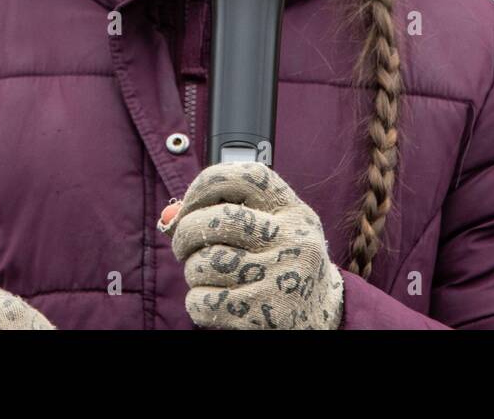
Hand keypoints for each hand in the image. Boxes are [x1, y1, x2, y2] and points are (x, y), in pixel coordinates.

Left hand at [157, 161, 343, 329]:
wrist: (324, 317)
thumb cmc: (283, 265)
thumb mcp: (270, 231)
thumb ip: (223, 215)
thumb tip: (169, 215)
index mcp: (293, 211)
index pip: (244, 177)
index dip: (204, 186)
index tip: (189, 205)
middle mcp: (292, 239)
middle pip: (215, 220)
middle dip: (185, 234)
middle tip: (184, 246)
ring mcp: (281, 277)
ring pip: (205, 263)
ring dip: (193, 272)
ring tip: (209, 276)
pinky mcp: (265, 312)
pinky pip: (205, 300)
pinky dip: (198, 302)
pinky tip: (214, 301)